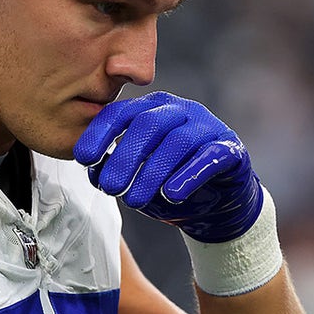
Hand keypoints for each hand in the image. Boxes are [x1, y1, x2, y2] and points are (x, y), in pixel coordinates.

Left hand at [73, 91, 262, 242]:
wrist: (217, 204)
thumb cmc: (170, 184)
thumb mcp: (137, 178)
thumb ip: (114, 169)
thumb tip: (93, 171)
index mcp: (152, 109)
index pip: (121, 112)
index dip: (100, 133)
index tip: (84, 159)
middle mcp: (180, 111)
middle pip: (148, 124)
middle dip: (124, 157)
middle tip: (109, 188)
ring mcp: (207, 127)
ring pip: (177, 141)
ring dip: (152, 173)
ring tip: (134, 201)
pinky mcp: (230, 149)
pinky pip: (209, 157)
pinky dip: (188, 175)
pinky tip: (172, 194)